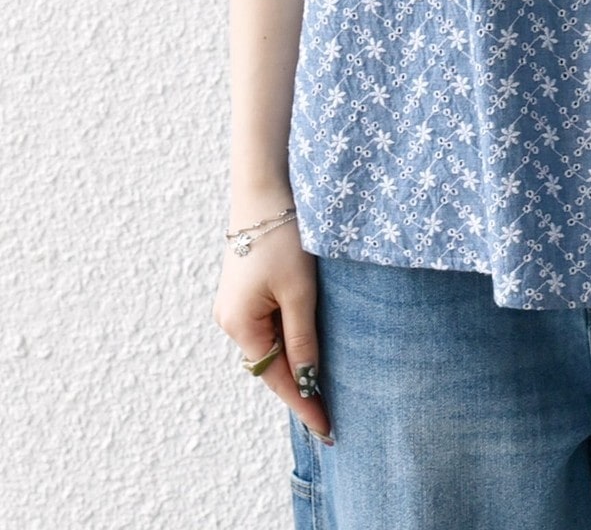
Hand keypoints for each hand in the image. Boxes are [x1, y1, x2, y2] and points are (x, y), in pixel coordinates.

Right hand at [212, 208, 333, 442]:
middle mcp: (230, 320)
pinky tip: (306, 346)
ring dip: (293, 361)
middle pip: (269, 364)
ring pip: (269, 345)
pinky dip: (286, 338)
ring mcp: (234, 306)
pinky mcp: (243, 292)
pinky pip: (267, 326)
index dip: (303, 404)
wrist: (264, 191)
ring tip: (323, 386)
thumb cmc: (282, 238)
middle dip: (299, 385)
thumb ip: (302, 339)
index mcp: (240, 325)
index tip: (327, 430)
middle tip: (331, 413)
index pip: (277, 378)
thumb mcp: (299, 292)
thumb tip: (308, 381)